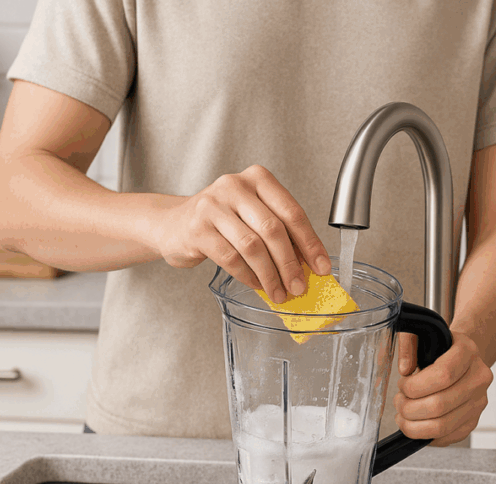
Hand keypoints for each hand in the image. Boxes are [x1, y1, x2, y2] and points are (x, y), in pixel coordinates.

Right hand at [155, 165, 330, 301]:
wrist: (173, 224)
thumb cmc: (222, 221)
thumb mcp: (253, 216)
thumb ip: (279, 233)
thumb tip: (309, 264)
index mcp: (258, 178)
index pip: (292, 212)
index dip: (310, 243)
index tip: (322, 267)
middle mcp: (235, 186)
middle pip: (273, 229)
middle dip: (290, 263)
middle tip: (299, 286)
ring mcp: (213, 205)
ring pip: (252, 246)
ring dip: (270, 275)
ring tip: (278, 292)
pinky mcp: (197, 228)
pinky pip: (230, 258)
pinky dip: (248, 276)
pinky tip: (257, 284)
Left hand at [394, 331, 493, 446]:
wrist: (461, 359)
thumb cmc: (438, 349)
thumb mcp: (421, 334)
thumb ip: (408, 344)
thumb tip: (404, 368)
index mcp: (468, 351)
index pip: (443, 375)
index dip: (415, 386)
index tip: (402, 384)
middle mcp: (479, 378)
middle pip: (440, 405)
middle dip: (409, 408)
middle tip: (399, 402)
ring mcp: (478, 402)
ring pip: (442, 426)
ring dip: (413, 425)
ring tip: (403, 415)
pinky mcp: (473, 421)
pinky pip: (446, 437)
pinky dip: (424, 435)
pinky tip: (415, 424)